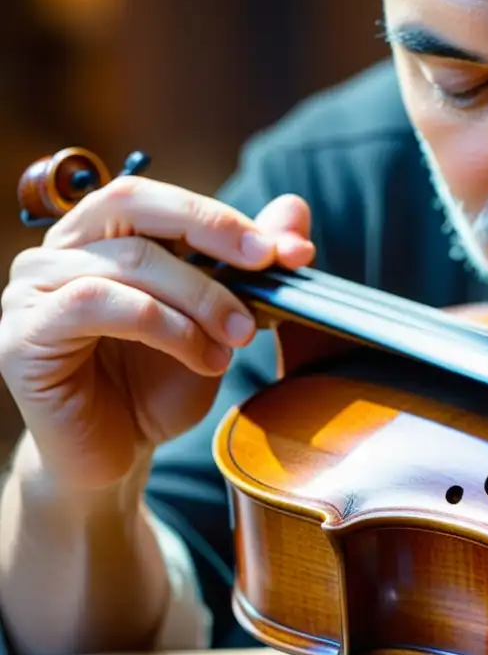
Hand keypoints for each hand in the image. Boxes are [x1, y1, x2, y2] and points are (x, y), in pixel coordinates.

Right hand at [0, 175, 315, 490]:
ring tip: (238, 337)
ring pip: (129, 261)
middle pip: (133, 201)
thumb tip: (294, 209)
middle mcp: (59, 249)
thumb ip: (249, 265)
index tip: (290, 251)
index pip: (162, 199)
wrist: (116, 456)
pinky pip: (96, 303)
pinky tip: (201, 356)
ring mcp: (32, 288)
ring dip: (199, 297)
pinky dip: (164, 326)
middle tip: (266, 264)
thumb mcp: (218, 320)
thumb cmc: (159, 383)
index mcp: (102, 235)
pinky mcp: (21, 333)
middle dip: (211, 229)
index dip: (226, 217)